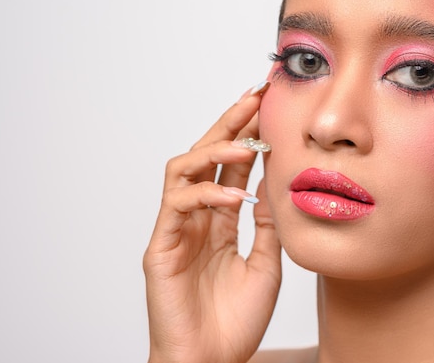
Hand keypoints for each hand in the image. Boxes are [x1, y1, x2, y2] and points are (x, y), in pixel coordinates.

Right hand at [143, 82, 281, 362]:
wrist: (212, 361)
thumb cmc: (235, 321)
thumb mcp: (266, 263)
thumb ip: (267, 225)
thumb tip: (273, 186)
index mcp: (219, 220)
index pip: (230, 166)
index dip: (247, 135)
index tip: (268, 106)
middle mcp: (196, 217)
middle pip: (206, 155)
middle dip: (229, 123)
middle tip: (253, 96)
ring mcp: (176, 229)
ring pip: (183, 168)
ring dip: (215, 149)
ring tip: (248, 142)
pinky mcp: (160, 247)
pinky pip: (177, 205)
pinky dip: (207, 194)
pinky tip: (236, 196)